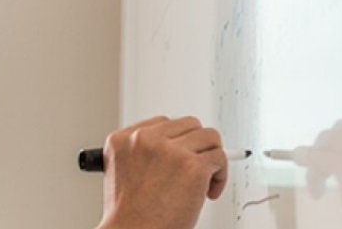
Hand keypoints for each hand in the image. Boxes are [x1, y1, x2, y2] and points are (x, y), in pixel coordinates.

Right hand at [94, 116, 228, 228]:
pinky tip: (208, 193)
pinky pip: (220, 158)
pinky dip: (220, 176)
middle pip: (189, 125)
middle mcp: (145, 139)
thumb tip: (176, 149)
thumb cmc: (130, 219)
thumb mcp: (122, 175)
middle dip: (196, 147)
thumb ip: (143, 155)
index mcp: (123, 139)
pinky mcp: (193, 166)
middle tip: (195, 170)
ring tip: (204, 181)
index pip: (162, 123)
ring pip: (209, 137)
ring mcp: (171, 151)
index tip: (182, 157)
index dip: (177, 142)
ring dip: (211, 158)